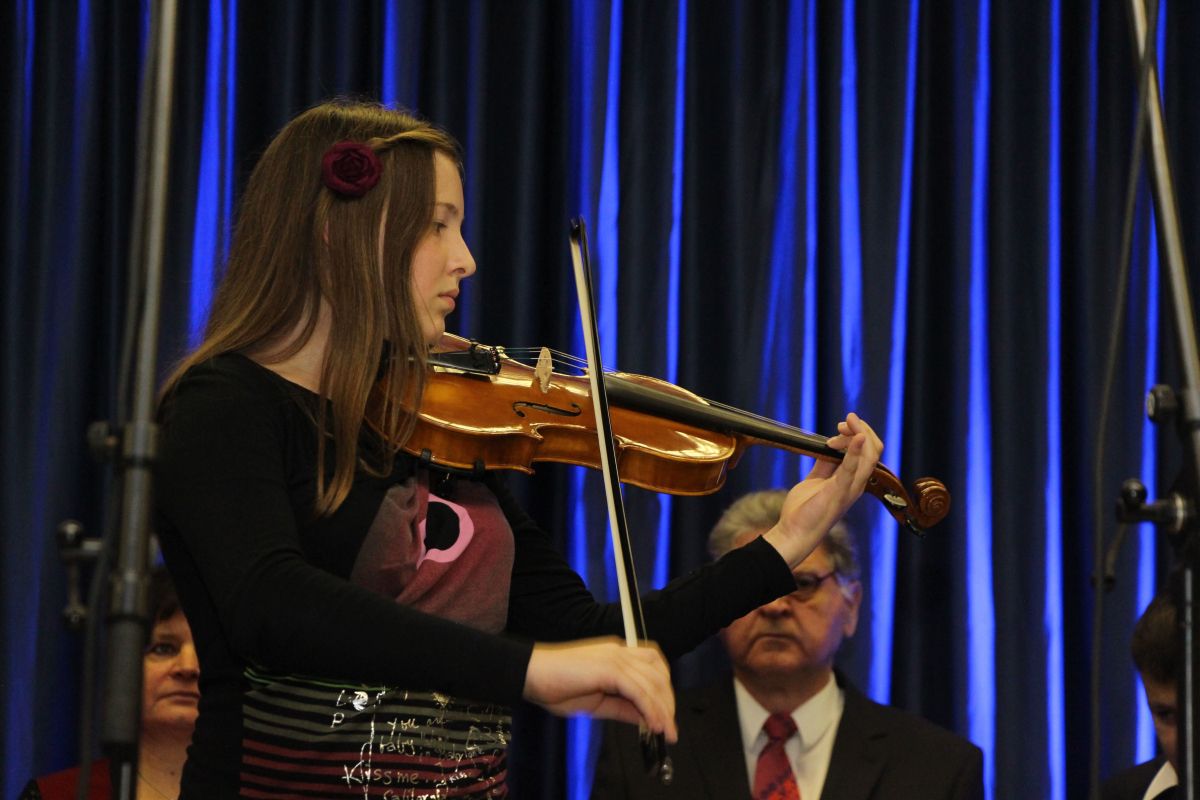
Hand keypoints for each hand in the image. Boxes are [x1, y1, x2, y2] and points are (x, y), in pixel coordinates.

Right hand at [523, 637, 677, 742]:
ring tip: (666, 731)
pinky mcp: (608, 668)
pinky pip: (638, 690)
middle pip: (658, 671)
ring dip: (663, 708)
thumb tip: (646, 719)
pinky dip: (650, 708)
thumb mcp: (597, 703)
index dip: (664, 687)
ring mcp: (614, 657)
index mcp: (616, 654)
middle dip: (668, 700)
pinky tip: (655, 725)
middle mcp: (619, 651)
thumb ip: (622, 707)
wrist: (530, 674)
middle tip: (669, 727)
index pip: (652, 664)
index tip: (666, 713)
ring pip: (652, 681)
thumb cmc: (556, 687)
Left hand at [762, 412, 882, 566]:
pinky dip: (855, 451)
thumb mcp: (815, 480)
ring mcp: (850, 489)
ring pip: (869, 457)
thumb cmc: (805, 510)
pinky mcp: (838, 493)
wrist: (794, 532)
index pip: (868, 452)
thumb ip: (824, 464)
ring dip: (859, 434)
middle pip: (874, 451)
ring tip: (845, 424)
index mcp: (852, 481)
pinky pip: (852, 469)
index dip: (857, 433)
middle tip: (844, 422)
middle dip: (862, 429)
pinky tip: (856, 437)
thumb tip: (828, 447)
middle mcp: (856, 484)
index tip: (838, 427)